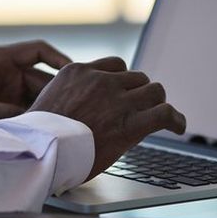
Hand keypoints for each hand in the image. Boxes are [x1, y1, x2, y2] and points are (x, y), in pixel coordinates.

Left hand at [0, 40, 71, 129]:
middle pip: (41, 77)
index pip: (38, 50)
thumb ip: (12, 116)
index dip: (60, 60)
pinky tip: (47, 129)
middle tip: (73, 109)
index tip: (75, 74)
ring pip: (36, 94)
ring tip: (63, 122)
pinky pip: (26, 106)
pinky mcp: (1, 101)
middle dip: (56, 93)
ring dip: (46, 108)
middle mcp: (4, 69)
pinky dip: (35, 116)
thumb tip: (42, 125)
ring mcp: (4, 85)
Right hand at [29, 57, 185, 179]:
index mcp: (78, 72)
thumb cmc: (37, 136)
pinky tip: (179, 126)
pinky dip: (176, 119)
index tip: (125, 91)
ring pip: (154, 91)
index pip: (114, 65)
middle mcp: (100, 81)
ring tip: (161, 115)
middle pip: (136, 77)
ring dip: (157, 103)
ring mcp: (117, 100)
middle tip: (142, 108)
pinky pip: (164, 113)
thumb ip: (65, 96)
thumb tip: (72, 108)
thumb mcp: (46, 102)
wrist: (37, 152)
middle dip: (140, 92)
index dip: (123, 80)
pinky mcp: (130, 124)